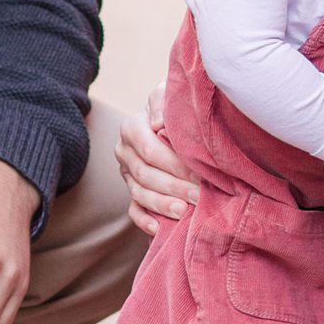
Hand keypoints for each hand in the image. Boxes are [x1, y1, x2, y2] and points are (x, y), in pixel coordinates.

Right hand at [118, 81, 200, 237]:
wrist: (172, 121)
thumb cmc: (175, 108)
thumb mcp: (168, 94)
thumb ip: (162, 101)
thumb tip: (158, 123)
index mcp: (132, 127)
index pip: (149, 148)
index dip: (174, 163)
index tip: (199, 173)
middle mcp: (124, 151)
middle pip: (145, 174)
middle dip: (174, 186)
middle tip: (199, 196)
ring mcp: (126, 174)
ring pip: (139, 193)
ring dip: (162, 205)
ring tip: (184, 212)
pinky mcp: (132, 192)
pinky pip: (133, 210)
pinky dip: (145, 220)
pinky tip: (160, 229)